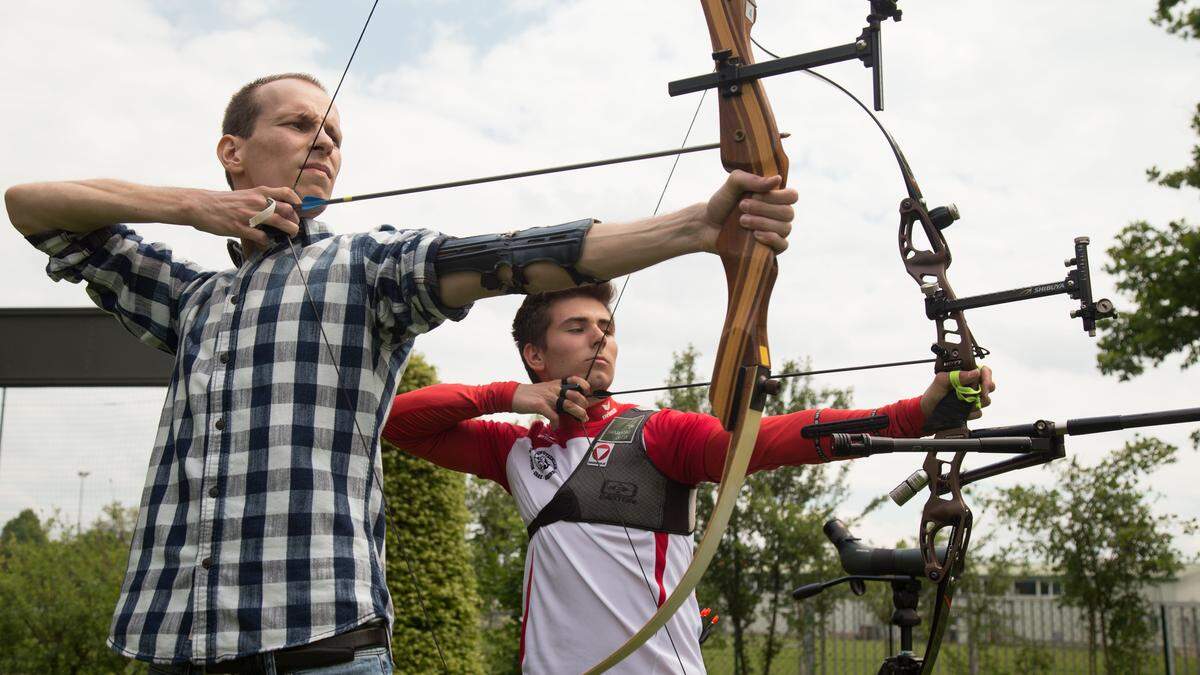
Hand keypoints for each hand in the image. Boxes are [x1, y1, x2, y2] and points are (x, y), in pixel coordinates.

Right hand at [187, 186, 301, 246]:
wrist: (201, 205)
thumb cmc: (224, 202)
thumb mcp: (245, 194)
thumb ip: (260, 199)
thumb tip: (275, 208)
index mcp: (259, 192)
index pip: (286, 192)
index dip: (297, 201)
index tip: (299, 208)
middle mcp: (257, 202)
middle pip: (287, 209)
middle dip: (295, 219)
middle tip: (294, 226)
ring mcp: (250, 215)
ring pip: (279, 222)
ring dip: (289, 230)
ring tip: (290, 235)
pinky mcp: (241, 227)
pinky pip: (262, 237)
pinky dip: (268, 241)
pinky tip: (266, 242)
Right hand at [512, 377, 591, 427]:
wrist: (513, 395)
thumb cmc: (531, 395)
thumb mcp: (547, 390)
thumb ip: (558, 394)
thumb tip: (571, 404)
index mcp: (556, 384)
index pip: (574, 380)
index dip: (584, 385)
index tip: (587, 392)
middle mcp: (554, 388)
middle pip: (575, 395)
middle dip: (583, 405)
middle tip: (584, 414)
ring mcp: (548, 396)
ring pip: (569, 404)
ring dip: (578, 413)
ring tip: (581, 420)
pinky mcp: (540, 405)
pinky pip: (554, 415)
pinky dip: (557, 423)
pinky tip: (555, 426)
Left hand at [701, 170, 796, 253]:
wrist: (707, 225)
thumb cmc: (722, 203)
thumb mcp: (733, 185)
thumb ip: (752, 179)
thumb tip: (777, 179)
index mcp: (775, 197)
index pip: (792, 196)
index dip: (776, 196)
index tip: (753, 195)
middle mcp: (779, 214)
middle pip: (788, 212)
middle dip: (764, 209)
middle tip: (741, 207)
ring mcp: (776, 232)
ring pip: (785, 228)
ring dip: (763, 222)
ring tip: (742, 221)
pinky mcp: (769, 248)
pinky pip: (783, 245)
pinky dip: (771, 239)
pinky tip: (756, 235)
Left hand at [919, 366, 995, 421]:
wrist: (927, 412)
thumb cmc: (933, 394)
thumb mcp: (941, 381)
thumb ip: (956, 375)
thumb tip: (974, 372)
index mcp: (965, 374)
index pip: (984, 371)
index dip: (987, 377)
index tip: (983, 385)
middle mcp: (971, 385)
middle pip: (990, 386)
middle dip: (984, 391)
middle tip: (976, 396)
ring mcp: (972, 398)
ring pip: (986, 400)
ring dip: (976, 403)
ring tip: (962, 403)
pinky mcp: (971, 410)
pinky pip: (979, 413)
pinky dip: (971, 413)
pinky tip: (962, 412)